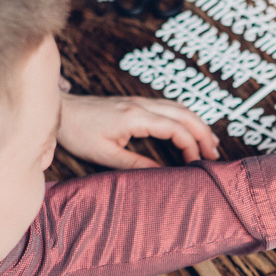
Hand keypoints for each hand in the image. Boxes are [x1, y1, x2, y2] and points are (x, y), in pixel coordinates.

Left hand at [59, 93, 221, 168]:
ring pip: (179, 107)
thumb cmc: (78, 133)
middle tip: (214, 154)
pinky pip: (169, 106)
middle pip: (184, 114)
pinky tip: (189, 129)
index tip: (195, 163)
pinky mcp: (136, 102)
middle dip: (203, 133)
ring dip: (197, 124)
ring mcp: (140, 101)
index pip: (175, 128)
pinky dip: (185, 117)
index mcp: (135, 117)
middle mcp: (141, 104)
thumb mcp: (106, 155)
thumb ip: (136, 164)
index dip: (191, 146)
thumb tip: (163, 174)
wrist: (61, 112)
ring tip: (210, 143)